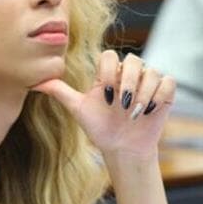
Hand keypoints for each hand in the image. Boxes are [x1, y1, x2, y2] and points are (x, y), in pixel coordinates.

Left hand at [33, 51, 175, 158]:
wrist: (122, 148)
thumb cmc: (99, 127)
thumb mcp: (78, 109)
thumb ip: (59, 92)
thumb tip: (34, 82)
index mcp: (109, 73)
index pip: (109, 56)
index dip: (108, 73)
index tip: (104, 97)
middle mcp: (129, 73)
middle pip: (133, 60)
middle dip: (127, 84)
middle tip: (121, 106)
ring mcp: (149, 82)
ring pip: (152, 72)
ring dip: (143, 94)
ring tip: (134, 114)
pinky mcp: (165, 92)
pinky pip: (168, 82)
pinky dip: (159, 96)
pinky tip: (149, 111)